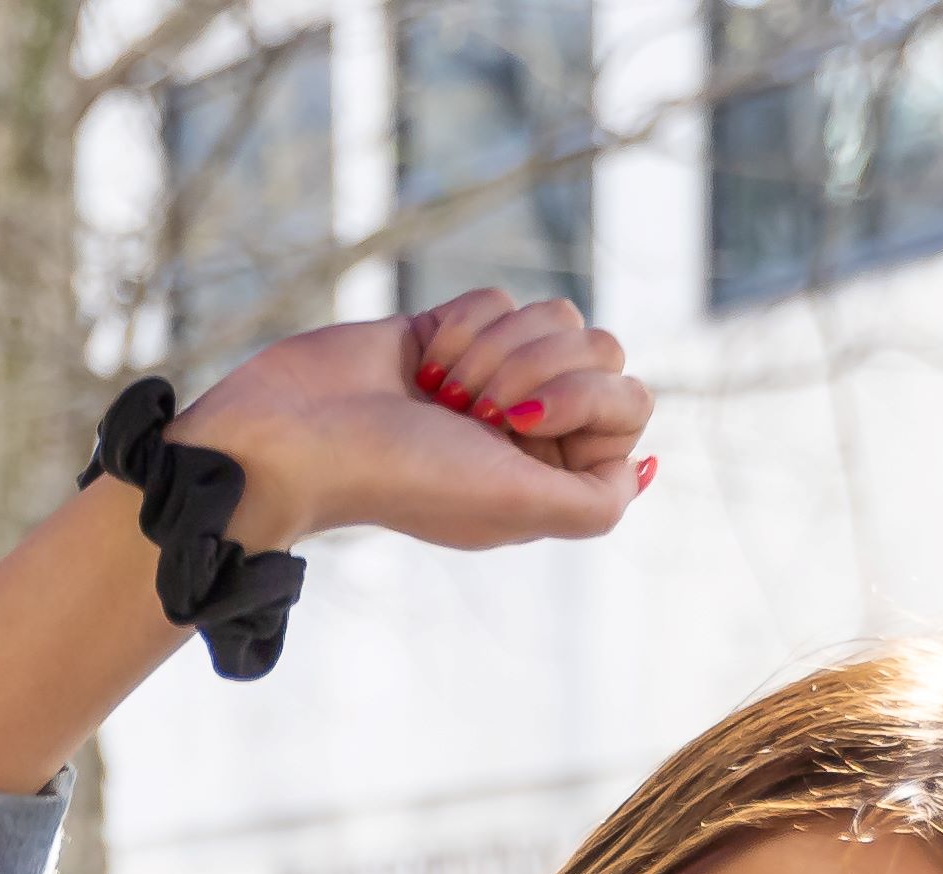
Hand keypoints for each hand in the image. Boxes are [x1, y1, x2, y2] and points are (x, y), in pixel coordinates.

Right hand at [170, 291, 650, 557]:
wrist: (300, 433)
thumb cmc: (404, 475)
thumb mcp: (518, 506)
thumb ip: (597, 503)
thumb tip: (642, 467)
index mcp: (551, 477)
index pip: (629, 408)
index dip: (586, 401)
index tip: (525, 426)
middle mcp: (530, 431)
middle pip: (603, 351)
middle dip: (538, 370)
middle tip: (478, 410)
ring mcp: (494, 379)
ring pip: (555, 316)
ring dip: (494, 350)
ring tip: (442, 393)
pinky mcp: (455, 334)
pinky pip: (501, 298)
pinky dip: (460, 328)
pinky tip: (421, 366)